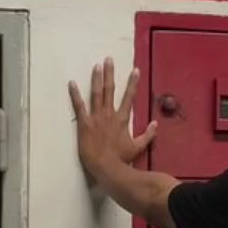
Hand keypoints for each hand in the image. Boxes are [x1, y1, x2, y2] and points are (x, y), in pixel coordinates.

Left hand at [68, 59, 157, 181]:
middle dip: (110, 73)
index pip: (129, 97)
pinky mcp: (84, 124)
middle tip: (108, 59)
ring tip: (96, 66)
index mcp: (122, 119)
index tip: (135, 70)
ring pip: (97, 94)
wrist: (107, 168)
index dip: (132, 83)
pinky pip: (79, 106)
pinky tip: (71, 83)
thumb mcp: (138, 147)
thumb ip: (148, 135)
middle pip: (110, 90)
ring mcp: (96, 118)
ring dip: (96, 79)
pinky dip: (75, 94)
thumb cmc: (121, 159)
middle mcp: (109, 114)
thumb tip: (156, 123)